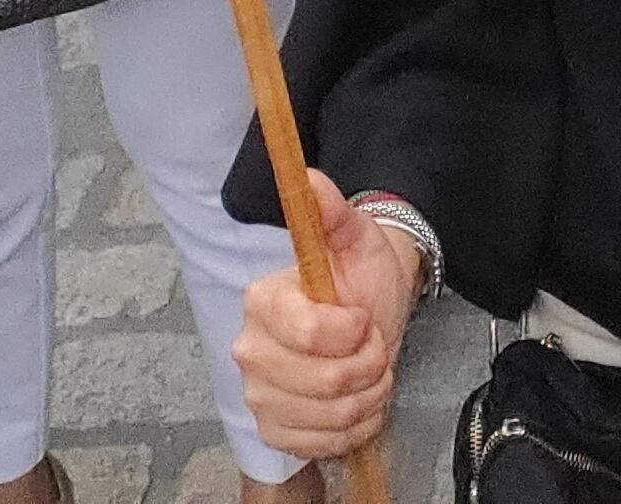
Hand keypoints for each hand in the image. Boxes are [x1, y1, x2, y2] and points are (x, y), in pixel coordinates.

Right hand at [234, 169, 418, 460]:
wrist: (369, 310)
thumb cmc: (360, 274)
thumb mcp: (355, 237)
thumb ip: (331, 210)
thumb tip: (310, 176)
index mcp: (262, 302)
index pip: (310, 334)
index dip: (352, 330)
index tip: (361, 315)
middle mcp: (250, 350)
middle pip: (323, 381)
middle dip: (367, 364)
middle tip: (370, 342)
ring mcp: (259, 395)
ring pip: (328, 416)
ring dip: (366, 394)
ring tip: (367, 368)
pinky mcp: (275, 430)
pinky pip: (323, 444)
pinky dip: (355, 425)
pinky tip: (357, 398)